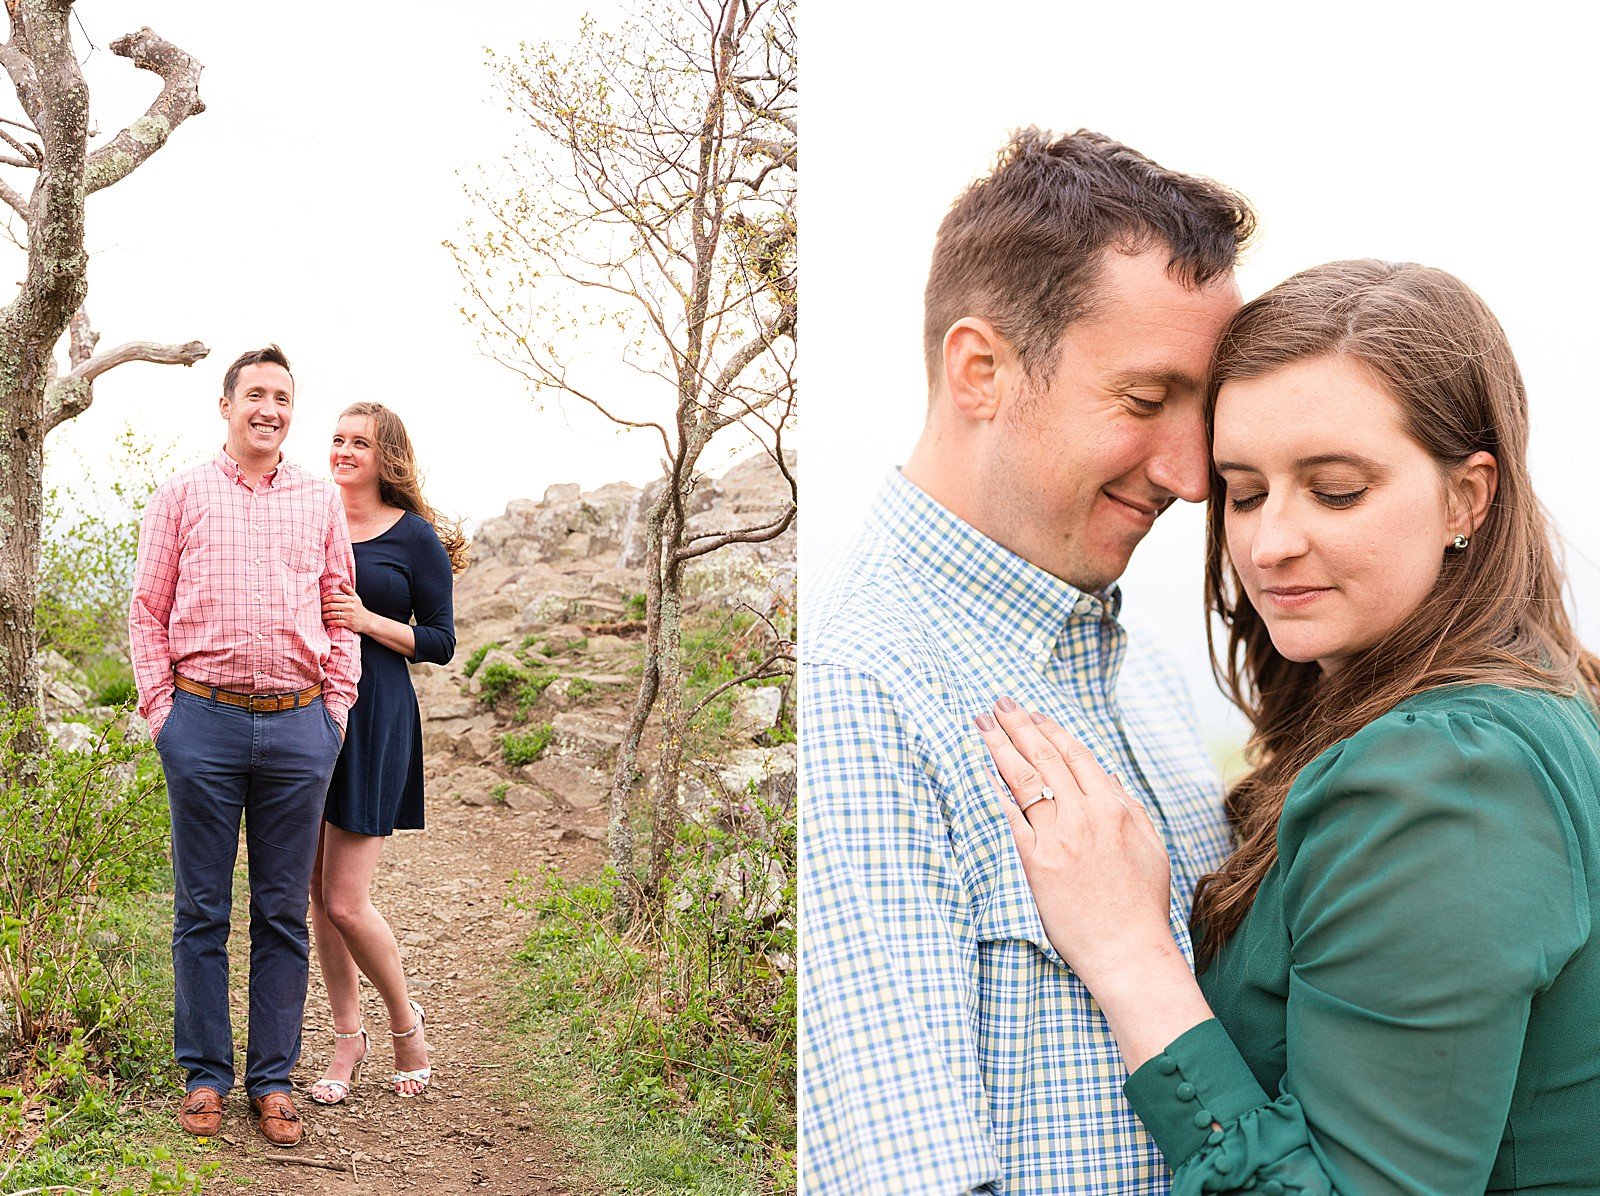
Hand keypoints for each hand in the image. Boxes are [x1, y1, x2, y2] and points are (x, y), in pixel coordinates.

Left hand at [322, 582, 368, 634]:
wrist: (368, 621)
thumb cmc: (360, 609)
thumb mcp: (356, 598)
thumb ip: (349, 590)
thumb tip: (342, 584)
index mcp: (350, 599)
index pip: (334, 597)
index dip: (325, 599)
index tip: (321, 601)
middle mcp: (349, 607)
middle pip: (331, 605)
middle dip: (323, 608)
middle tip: (319, 609)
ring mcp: (349, 615)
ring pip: (332, 614)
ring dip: (325, 615)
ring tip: (322, 616)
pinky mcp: (349, 623)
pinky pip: (336, 622)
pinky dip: (330, 622)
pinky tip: (327, 621)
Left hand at [977, 698, 1177, 989]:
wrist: (1127, 951)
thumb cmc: (1141, 903)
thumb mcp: (1148, 845)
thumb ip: (1126, 805)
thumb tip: (1105, 776)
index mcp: (1114, 808)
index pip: (1075, 756)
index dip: (1050, 730)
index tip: (1032, 714)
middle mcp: (1084, 816)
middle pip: (1043, 759)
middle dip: (1017, 726)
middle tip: (997, 705)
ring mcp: (1057, 838)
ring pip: (1023, 780)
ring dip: (999, 747)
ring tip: (981, 725)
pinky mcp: (1035, 863)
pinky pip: (1010, 817)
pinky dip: (994, 790)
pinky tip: (980, 770)